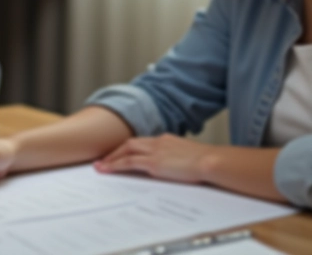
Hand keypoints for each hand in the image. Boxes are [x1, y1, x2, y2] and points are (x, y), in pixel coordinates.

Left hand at [94, 134, 213, 183]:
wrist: (211, 161)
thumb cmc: (207, 162)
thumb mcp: (190, 157)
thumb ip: (179, 160)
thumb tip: (175, 168)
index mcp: (167, 140)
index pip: (142, 142)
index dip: (129, 148)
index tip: (121, 154)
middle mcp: (158, 142)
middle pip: (130, 143)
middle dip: (115, 151)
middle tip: (104, 159)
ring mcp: (155, 151)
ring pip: (126, 151)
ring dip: (111, 158)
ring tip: (100, 166)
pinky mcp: (153, 163)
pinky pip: (128, 162)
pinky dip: (115, 165)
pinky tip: (107, 171)